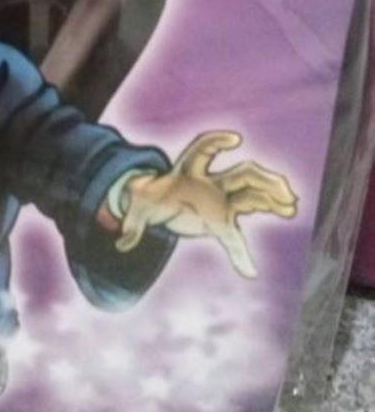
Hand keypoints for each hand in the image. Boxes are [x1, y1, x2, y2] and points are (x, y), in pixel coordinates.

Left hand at [116, 131, 296, 277]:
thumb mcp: (137, 208)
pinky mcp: (222, 219)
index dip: (217, 142)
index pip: (203, 150)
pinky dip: (240, 254)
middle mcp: (209, 183)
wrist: (158, 204)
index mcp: (187, 172)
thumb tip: (121, 242)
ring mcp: (220, 199)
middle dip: (264, 180)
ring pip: (252, 195)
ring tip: (291, 208)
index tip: (236, 140)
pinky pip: (237, 234)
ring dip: (272, 200)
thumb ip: (131, 225)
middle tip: (284, 192)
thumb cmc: (148, 199)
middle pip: (242, 174)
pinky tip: (247, 271)